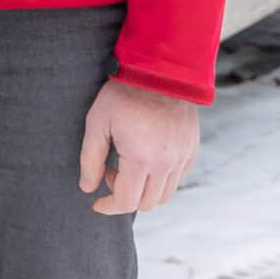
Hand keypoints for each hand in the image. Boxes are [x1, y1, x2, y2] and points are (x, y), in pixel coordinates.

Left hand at [78, 78, 199, 214]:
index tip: (97, 203)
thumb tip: (87, 187)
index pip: (126, 201)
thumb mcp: (97, 122)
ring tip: (128, 165)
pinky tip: (146, 160)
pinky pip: (177, 179)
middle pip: (146, 203)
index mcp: (141, 159)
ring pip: (164, 195)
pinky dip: (161, 180)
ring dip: (144, 191)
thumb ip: (90, 158)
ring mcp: (182, 157)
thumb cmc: (123, 94)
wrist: (161, 71)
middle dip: (124, 197)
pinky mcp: (192, 150)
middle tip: (110, 174)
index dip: (108, 207)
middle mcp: (166, 163)